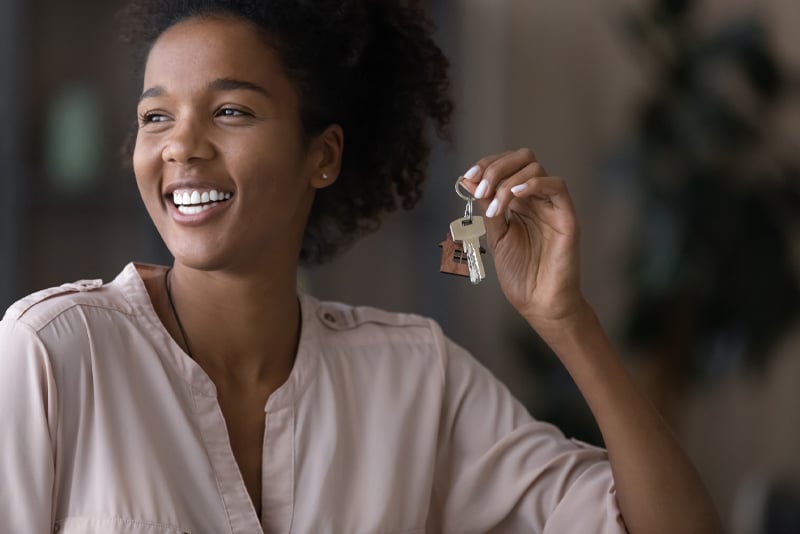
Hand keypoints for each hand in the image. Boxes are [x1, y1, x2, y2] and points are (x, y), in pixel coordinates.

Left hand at [461, 148, 585, 329]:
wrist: (538, 303)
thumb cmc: (520, 275)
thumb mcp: (495, 236)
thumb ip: (486, 208)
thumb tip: (468, 179)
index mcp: (519, 202)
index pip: (506, 166)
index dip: (486, 165)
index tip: (467, 178)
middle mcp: (536, 199)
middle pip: (522, 158)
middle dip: (496, 167)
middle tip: (480, 188)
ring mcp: (552, 206)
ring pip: (535, 169)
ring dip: (507, 182)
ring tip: (495, 207)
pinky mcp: (567, 217)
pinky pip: (557, 186)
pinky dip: (534, 184)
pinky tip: (516, 195)